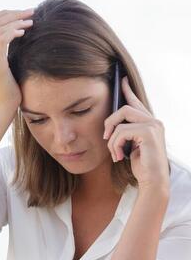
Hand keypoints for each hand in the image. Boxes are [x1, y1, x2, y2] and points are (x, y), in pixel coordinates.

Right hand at [0, 8, 33, 108]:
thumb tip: (17, 27)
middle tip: (32, 12)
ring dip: (18, 21)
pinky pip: (3, 38)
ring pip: (0, 27)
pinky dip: (15, 31)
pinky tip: (25, 32)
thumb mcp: (2, 60)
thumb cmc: (6, 84)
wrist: (2, 104)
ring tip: (32, 22)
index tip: (23, 13)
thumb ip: (2, 45)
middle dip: (15, 13)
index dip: (6, 12)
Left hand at [102, 76, 169, 191]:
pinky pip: (121, 132)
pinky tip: (118, 157)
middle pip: (124, 108)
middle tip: (106, 137)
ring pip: (121, 120)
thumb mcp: (129, 146)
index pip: (136, 102)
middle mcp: (153, 121)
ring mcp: (153, 125)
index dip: (127, 90)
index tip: (120, 79)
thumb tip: (111, 126)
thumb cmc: (141, 165)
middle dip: (109, 122)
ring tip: (114, 153)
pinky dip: (115, 145)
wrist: (152, 180)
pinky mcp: (149, 133)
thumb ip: (124, 133)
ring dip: (111, 138)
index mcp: (149, 123)